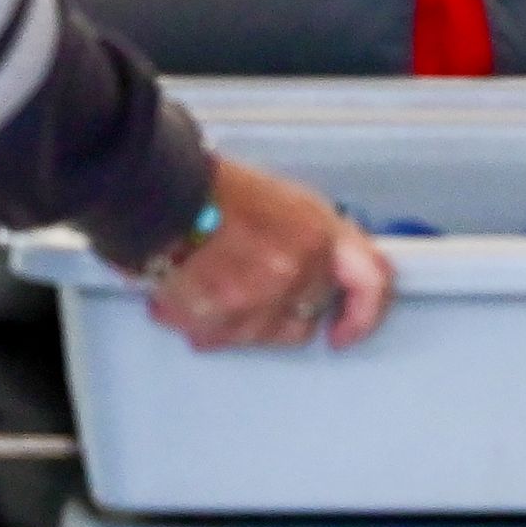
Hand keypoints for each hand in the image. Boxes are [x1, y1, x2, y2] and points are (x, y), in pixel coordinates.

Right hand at [148, 159, 393, 352]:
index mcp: (318, 232)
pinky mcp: (221, 321)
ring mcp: (260, 299)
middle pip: (305, 316)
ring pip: (261, 334)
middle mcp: (298, 270)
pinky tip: (185, 292)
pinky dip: (203, 323)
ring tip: (205, 279)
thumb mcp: (281, 202)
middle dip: (279, 308)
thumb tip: (314, 273)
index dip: (363, 314)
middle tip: (245, 284)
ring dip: (236, 316)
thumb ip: (307, 241)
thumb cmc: (208, 187)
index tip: (345, 330)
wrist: (156, 192)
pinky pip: (220, 339)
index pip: (370, 282)